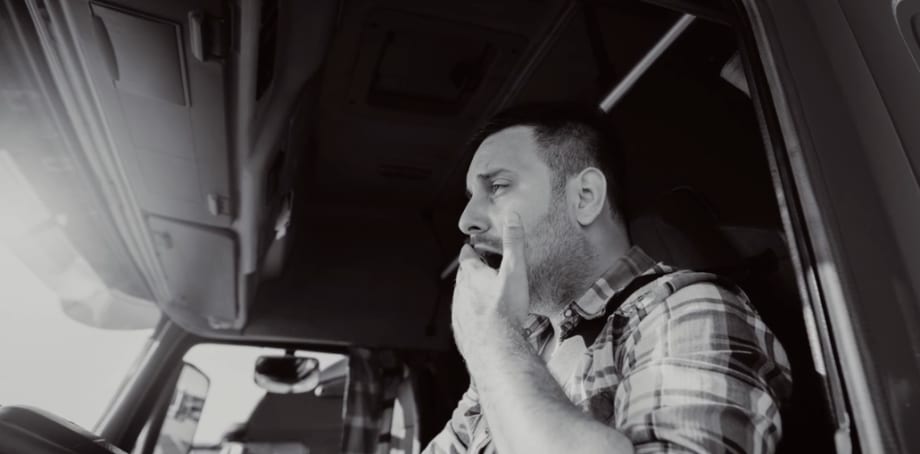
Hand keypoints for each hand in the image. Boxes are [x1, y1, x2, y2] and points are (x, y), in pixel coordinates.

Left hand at [452, 212, 529, 356]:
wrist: (495, 347)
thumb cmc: (505, 310)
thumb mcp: (515, 271)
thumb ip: (514, 244)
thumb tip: (513, 219)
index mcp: (472, 275)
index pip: (467, 256)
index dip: (470, 250)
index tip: (471, 247)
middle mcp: (461, 291)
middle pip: (463, 277)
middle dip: (471, 272)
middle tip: (480, 270)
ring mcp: (458, 311)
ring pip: (461, 297)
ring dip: (469, 293)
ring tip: (482, 295)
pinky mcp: (461, 329)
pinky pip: (463, 317)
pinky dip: (470, 314)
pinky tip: (479, 319)